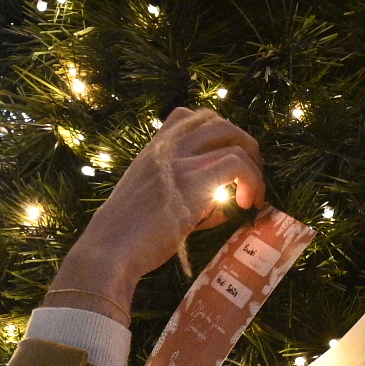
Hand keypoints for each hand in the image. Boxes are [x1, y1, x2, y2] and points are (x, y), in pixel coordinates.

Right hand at [48, 109, 266, 312]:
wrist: (110, 249)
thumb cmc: (127, 237)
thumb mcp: (152, 202)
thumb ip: (184, 192)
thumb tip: (221, 199)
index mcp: (153, 151)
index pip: (187, 116)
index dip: (215, 134)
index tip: (225, 162)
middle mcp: (166, 148)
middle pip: (217, 121)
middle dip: (243, 144)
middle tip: (250, 175)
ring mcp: (179, 161)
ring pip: (233, 139)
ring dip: (253, 166)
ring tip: (252, 194)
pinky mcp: (193, 180)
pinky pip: (237, 164)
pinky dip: (252, 181)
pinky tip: (246, 204)